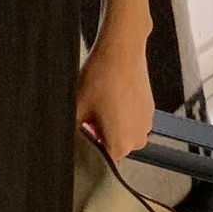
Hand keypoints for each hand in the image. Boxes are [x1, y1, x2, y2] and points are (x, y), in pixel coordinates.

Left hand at [75, 27, 154, 161]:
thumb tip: (64, 145)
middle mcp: (138, 139)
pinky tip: (109, 95)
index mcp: (121, 145)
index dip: (87, 146)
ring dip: (108, 123)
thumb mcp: (76, 109)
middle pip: (110, 147)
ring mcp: (146, 124)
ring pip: (120, 132)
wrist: (121, 51)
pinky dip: (119, 112)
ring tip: (98, 102)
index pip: (99, 160)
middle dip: (97, 134)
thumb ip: (72, 134)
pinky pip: (130, 119)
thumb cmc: (100, 77)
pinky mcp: (149, 110)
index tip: (80, 133)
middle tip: (86, 113)